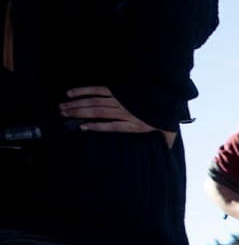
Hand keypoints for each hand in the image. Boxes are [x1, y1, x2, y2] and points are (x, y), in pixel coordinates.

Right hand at [60, 87, 174, 146]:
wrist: (170, 97)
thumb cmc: (165, 117)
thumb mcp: (168, 132)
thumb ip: (166, 143)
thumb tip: (168, 153)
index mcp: (134, 124)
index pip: (111, 126)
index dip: (96, 127)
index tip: (81, 127)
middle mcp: (125, 112)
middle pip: (98, 113)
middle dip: (79, 113)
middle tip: (63, 114)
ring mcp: (121, 100)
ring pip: (95, 102)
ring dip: (77, 104)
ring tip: (62, 107)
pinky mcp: (119, 91)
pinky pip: (99, 90)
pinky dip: (84, 90)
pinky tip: (71, 93)